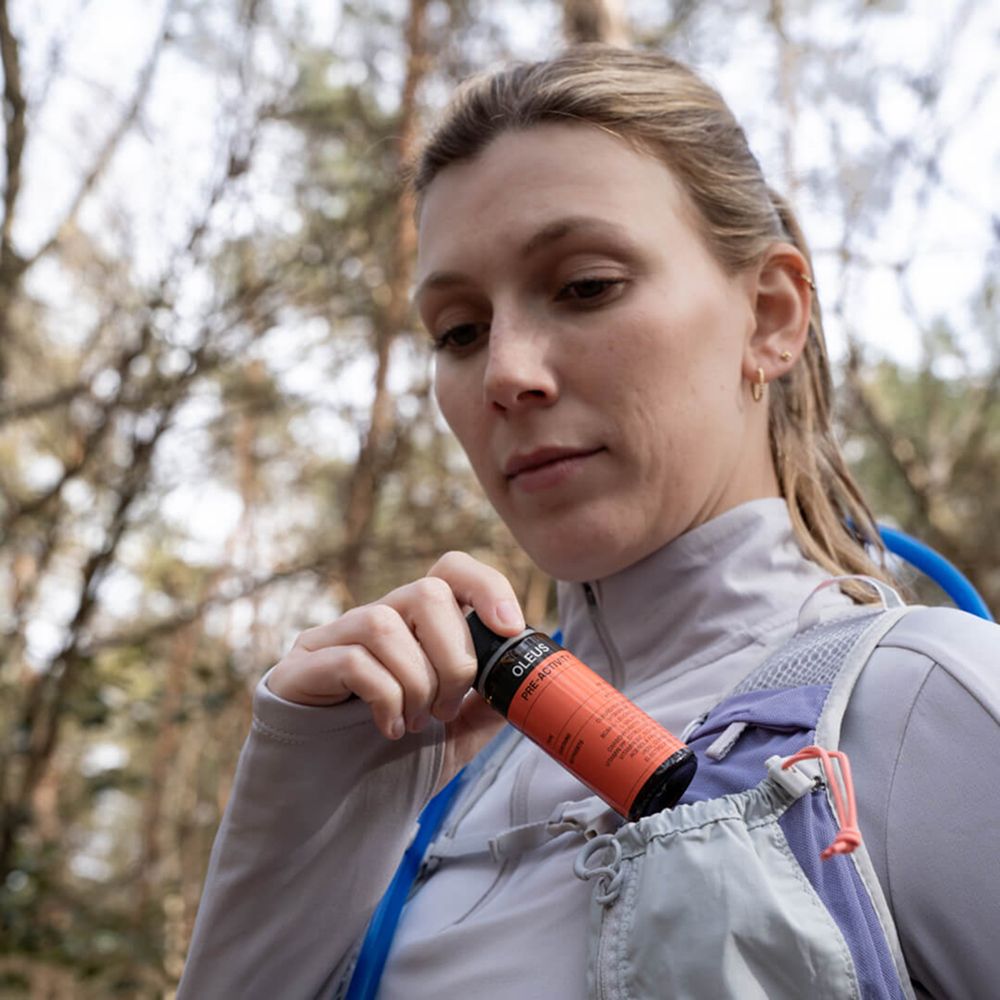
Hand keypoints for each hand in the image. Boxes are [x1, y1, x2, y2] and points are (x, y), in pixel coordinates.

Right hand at [267, 552, 524, 776]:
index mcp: (414, 626)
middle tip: (448, 706)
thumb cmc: (389, 764)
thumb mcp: (455, 735)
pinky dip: (385, 697)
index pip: (450, 571)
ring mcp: (332, 640)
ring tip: (416, 723)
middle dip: (454, 656)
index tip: (509, 630)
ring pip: (386, 623)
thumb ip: (486, 705)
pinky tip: (388, 728)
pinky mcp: (300, 670)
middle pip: (426, 592)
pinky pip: (352, 660)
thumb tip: (526, 681)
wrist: (328, 811)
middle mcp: (374, 620)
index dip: (486, 587)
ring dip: (417, 681)